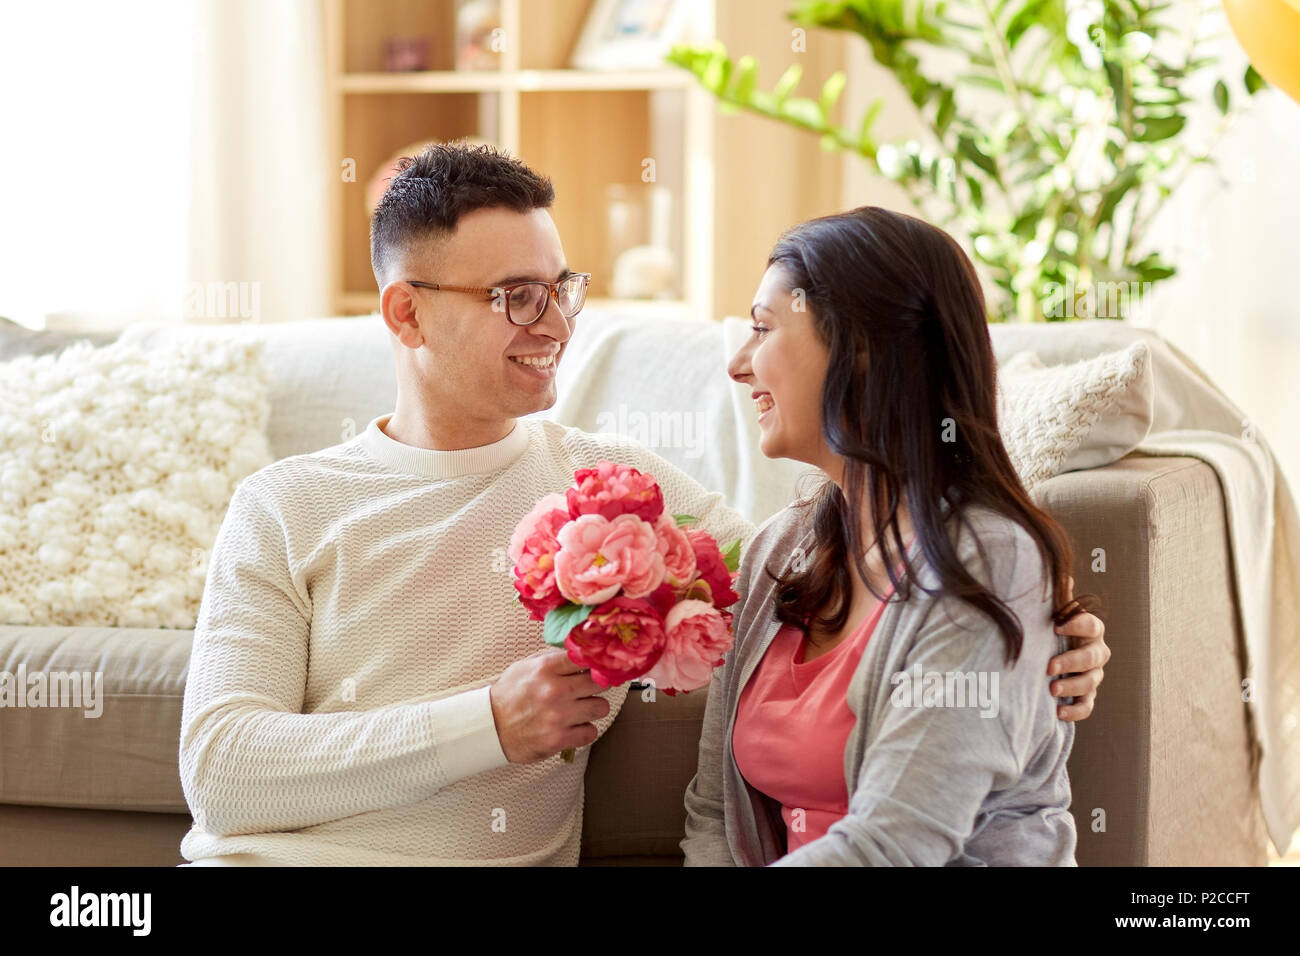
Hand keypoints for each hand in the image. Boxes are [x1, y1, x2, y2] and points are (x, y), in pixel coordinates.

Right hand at [489, 647, 609, 762]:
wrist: (490, 728)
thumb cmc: (509, 695)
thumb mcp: (525, 666)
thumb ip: (552, 658)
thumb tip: (580, 652)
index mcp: (545, 668)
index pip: (586, 658)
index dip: (595, 662)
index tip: (597, 667)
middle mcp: (554, 691)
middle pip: (600, 682)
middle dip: (597, 685)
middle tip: (590, 688)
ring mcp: (558, 716)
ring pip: (601, 707)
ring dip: (593, 708)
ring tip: (581, 709)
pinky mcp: (558, 739)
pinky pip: (591, 732)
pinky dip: (585, 730)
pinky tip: (574, 726)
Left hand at [1048, 577, 1108, 720]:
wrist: (1049, 657)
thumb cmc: (1051, 630)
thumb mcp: (1054, 613)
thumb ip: (1059, 598)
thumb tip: (1062, 574)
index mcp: (1090, 630)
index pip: (1092, 625)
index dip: (1077, 625)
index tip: (1056, 626)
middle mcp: (1096, 653)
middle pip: (1092, 657)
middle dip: (1072, 661)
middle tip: (1049, 667)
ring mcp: (1093, 676)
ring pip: (1091, 683)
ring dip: (1072, 686)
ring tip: (1051, 689)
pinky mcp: (1087, 696)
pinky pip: (1087, 707)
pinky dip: (1075, 711)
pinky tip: (1058, 713)